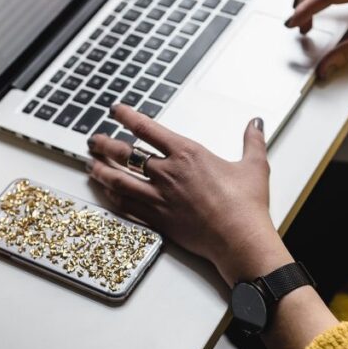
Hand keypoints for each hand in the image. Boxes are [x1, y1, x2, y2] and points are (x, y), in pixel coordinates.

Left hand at [87, 106, 292, 285]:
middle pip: (124, 154)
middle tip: (93, 140)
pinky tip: (107, 193)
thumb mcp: (254, 166)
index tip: (115, 110)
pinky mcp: (157, 219)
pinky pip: (126, 206)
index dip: (126, 116)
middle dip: (104, 144)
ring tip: (91, 165)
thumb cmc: (245, 205)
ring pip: (118, 180)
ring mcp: (159, 197)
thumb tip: (256, 124)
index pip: (147, 128)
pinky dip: (112, 197)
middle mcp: (167, 173)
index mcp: (187, 154)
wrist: (238, 237)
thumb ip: (252, 141)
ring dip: (101, 171)